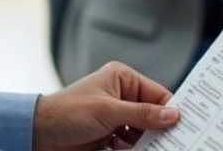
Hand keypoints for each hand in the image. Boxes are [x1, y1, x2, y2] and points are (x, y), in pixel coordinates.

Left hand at [32, 62, 179, 150]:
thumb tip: (172, 114)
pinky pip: (130, 143)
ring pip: (142, 131)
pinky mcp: (108, 134)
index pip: (158, 93)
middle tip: (167, 142)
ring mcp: (115, 116)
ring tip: (131, 145)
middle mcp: (120, 95)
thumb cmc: (66, 113)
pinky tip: (117, 148)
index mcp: (122, 78)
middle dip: (156, 129)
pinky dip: (129, 149)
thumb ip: (142, 114)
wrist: (38, 134)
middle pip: (152, 114)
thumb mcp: (108, 111)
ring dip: (140, 142)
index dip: (170, 110)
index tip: (185, 126)